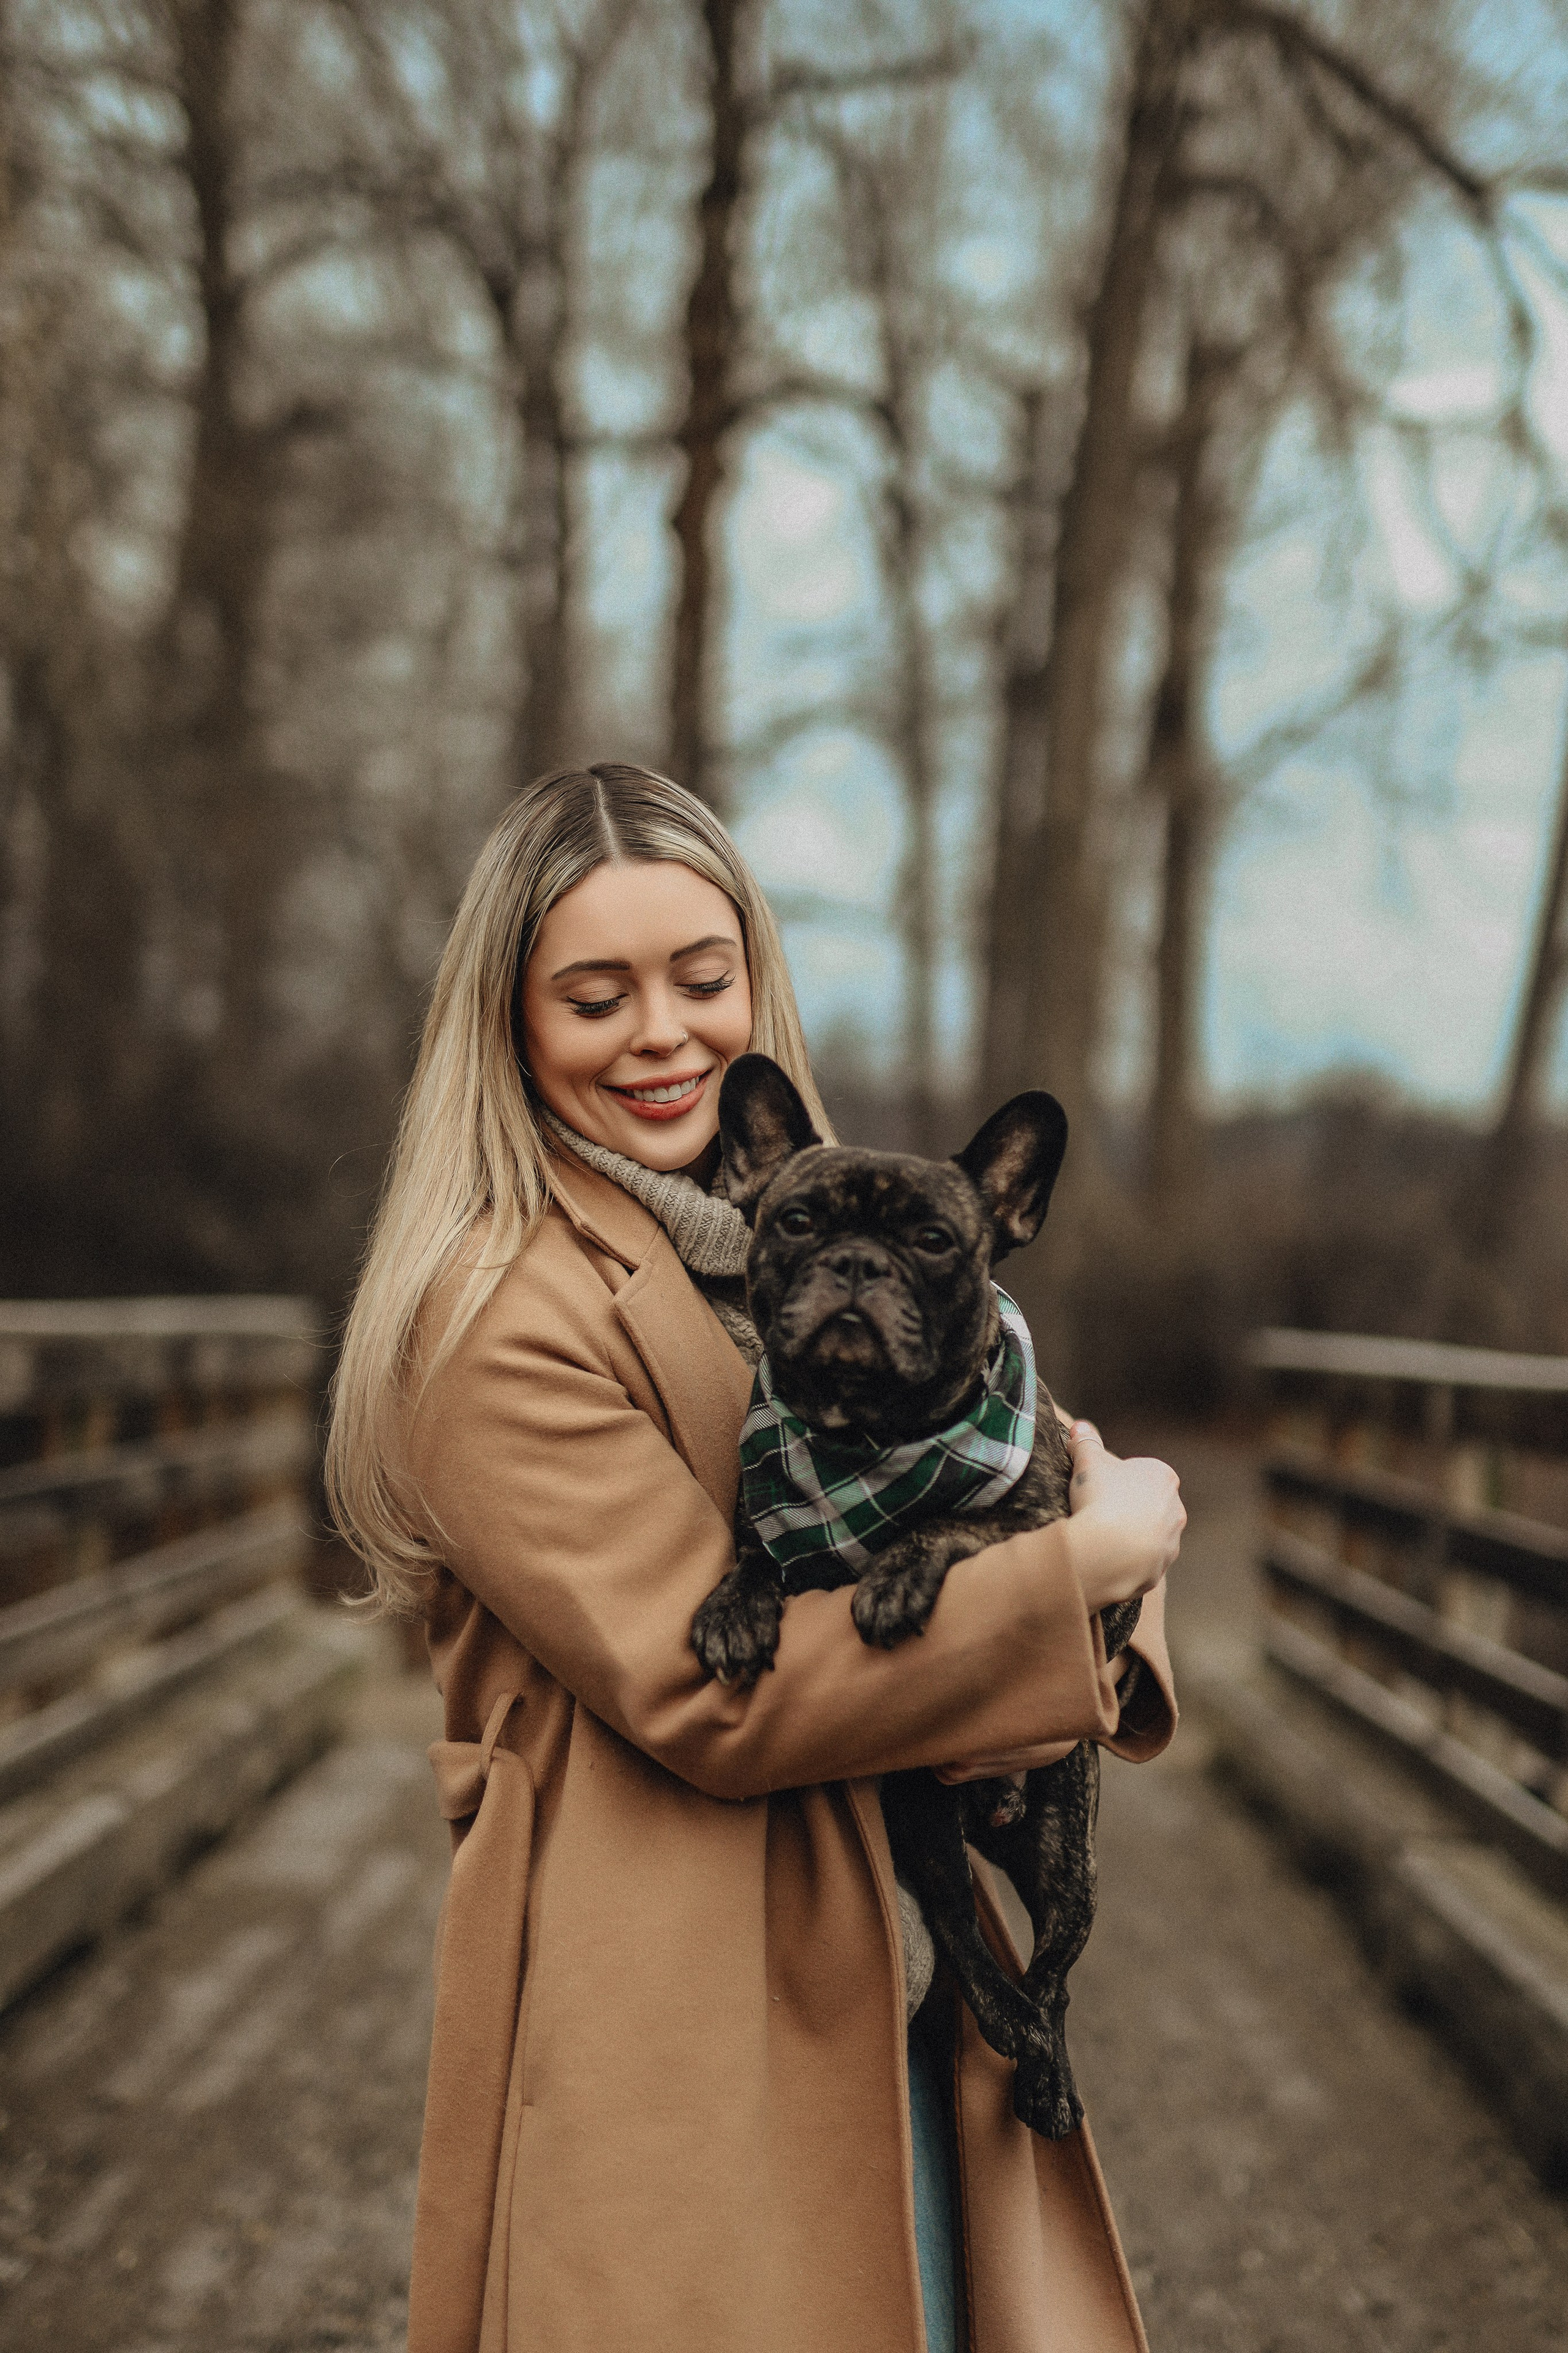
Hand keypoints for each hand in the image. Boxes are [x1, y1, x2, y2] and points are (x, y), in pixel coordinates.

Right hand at [1063, 1421, 1183, 1614]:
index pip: (1139, 1474)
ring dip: (1129, 1536)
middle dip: (1126, 1508)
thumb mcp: (1087, 1463)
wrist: (1108, 1550)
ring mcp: (1171, 1542)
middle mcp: (1176, 1509)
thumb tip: (1079, 1426)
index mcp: (1163, 1477)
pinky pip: (1142, 1562)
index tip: (1096, 1490)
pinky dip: (1127, 1561)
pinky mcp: (1161, 1570)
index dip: (1114, 1480)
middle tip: (1096, 1513)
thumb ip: (1085, 1442)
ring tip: (1100, 1539)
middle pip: (1146, 1505)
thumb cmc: (1100, 1499)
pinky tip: (1106, 1559)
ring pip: (1147, 1535)